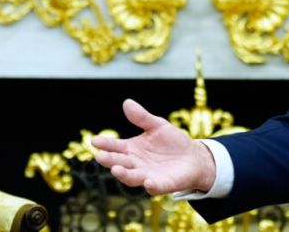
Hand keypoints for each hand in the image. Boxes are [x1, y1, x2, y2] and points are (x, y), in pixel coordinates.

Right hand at [92, 99, 215, 194]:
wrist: (193, 157)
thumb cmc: (172, 142)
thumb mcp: (157, 125)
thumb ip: (142, 117)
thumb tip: (127, 102)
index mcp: (132, 149)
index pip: (115, 147)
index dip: (105, 144)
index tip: (94, 140)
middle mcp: (136, 164)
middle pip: (120, 163)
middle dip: (110, 160)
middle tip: (100, 156)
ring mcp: (148, 175)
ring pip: (132, 177)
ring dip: (124, 175)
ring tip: (116, 169)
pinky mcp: (163, 184)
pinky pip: (155, 187)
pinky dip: (151, 185)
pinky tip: (148, 182)